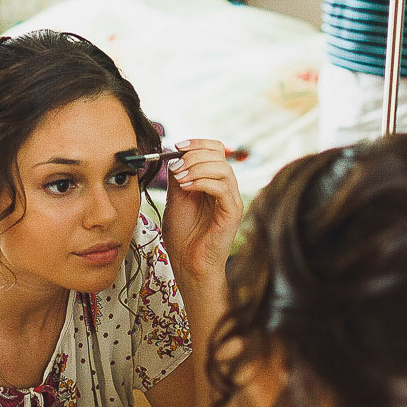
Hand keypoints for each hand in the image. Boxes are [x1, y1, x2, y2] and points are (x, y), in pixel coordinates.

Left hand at [161, 138, 243, 281]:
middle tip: (176, 166)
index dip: (197, 144)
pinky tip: (187, 188)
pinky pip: (222, 187)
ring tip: (179, 179)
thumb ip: (178, 177)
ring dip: (197, 168)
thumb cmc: (183, 235)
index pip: (215, 150)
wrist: (188, 263)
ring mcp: (231, 199)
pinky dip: (202, 182)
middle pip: (219, 154)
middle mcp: (226, 188)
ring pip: (222, 168)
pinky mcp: (232, 212)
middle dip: (194, 155)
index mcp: (214, 181)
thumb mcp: (176, 198)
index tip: (176, 146)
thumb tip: (174, 155)